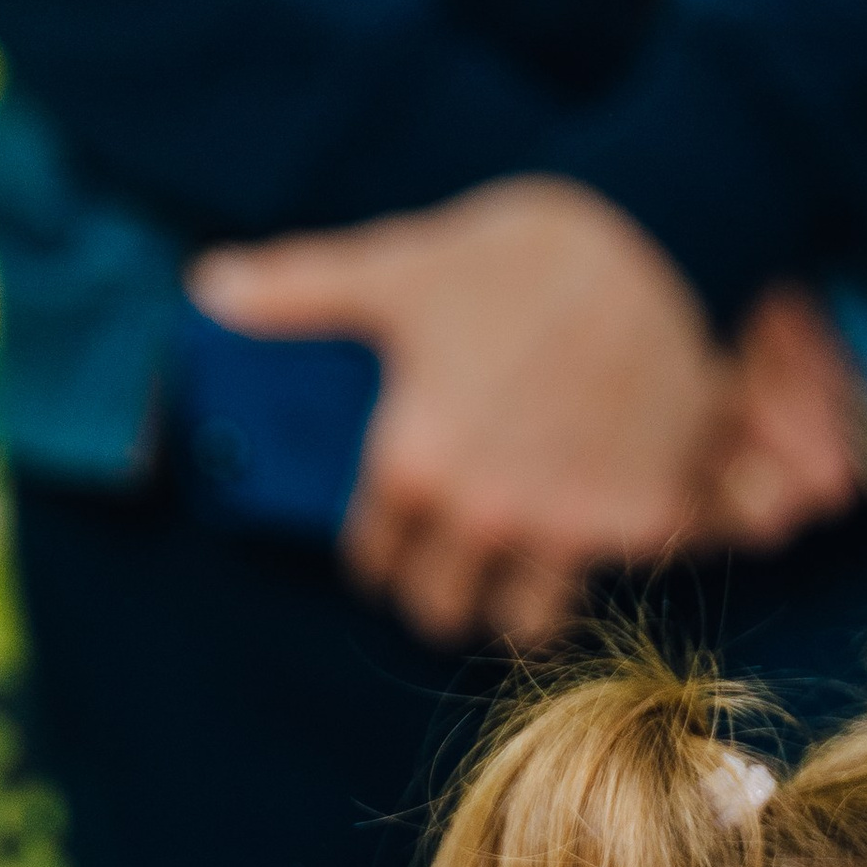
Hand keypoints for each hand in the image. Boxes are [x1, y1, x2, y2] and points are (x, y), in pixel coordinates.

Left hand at [190, 182, 855, 648]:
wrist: (657, 239)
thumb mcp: (398, 268)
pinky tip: (603, 530)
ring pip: (525, 627)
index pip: (374, 564)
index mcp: (414, 466)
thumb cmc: (516, 252)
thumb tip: (208, 288)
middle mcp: (485, 513)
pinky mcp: (644, 526)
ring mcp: (568, 528)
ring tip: (524, 570)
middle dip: (443, 591)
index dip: (380, 554)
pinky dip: (606, 568)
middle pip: (441, 613)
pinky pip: (617, 586)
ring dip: (520, 606)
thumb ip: (301, 292)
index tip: (397, 539)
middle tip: (455, 563)